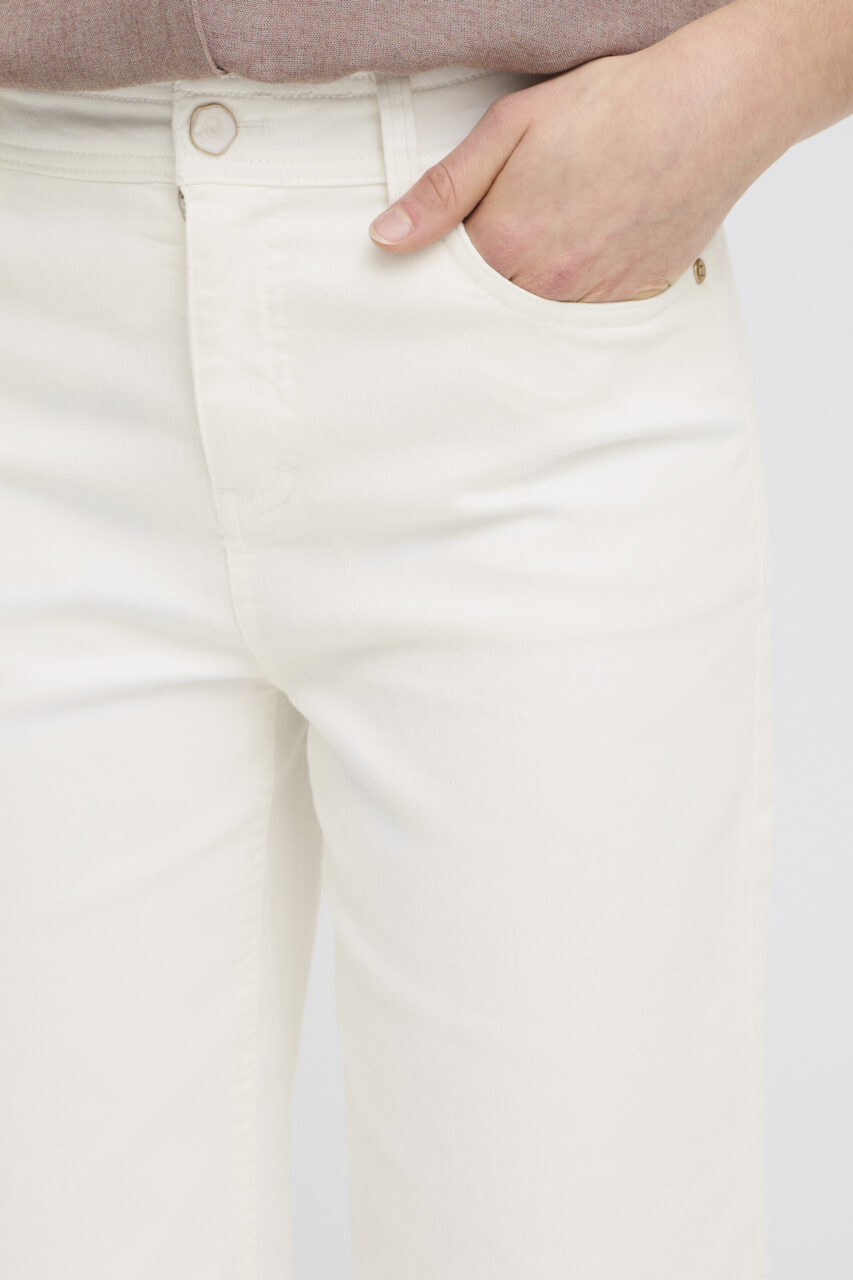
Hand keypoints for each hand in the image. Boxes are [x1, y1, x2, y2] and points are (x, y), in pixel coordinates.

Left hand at [368, 13, 791, 304]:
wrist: (711, 108)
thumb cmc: (614, 107)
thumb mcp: (510, 128)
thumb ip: (443, 190)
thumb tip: (387, 237)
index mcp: (505, 244)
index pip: (450, 283)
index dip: (450, 264)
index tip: (458, 250)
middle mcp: (546, 285)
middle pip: (494, 307)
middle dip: (493, 281)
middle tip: (522, 231)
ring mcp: (593, 298)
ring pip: (542, 315)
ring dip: (538, 288)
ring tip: (562, 232)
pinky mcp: (632, 300)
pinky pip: (590, 315)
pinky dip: (582, 291)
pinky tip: (594, 245)